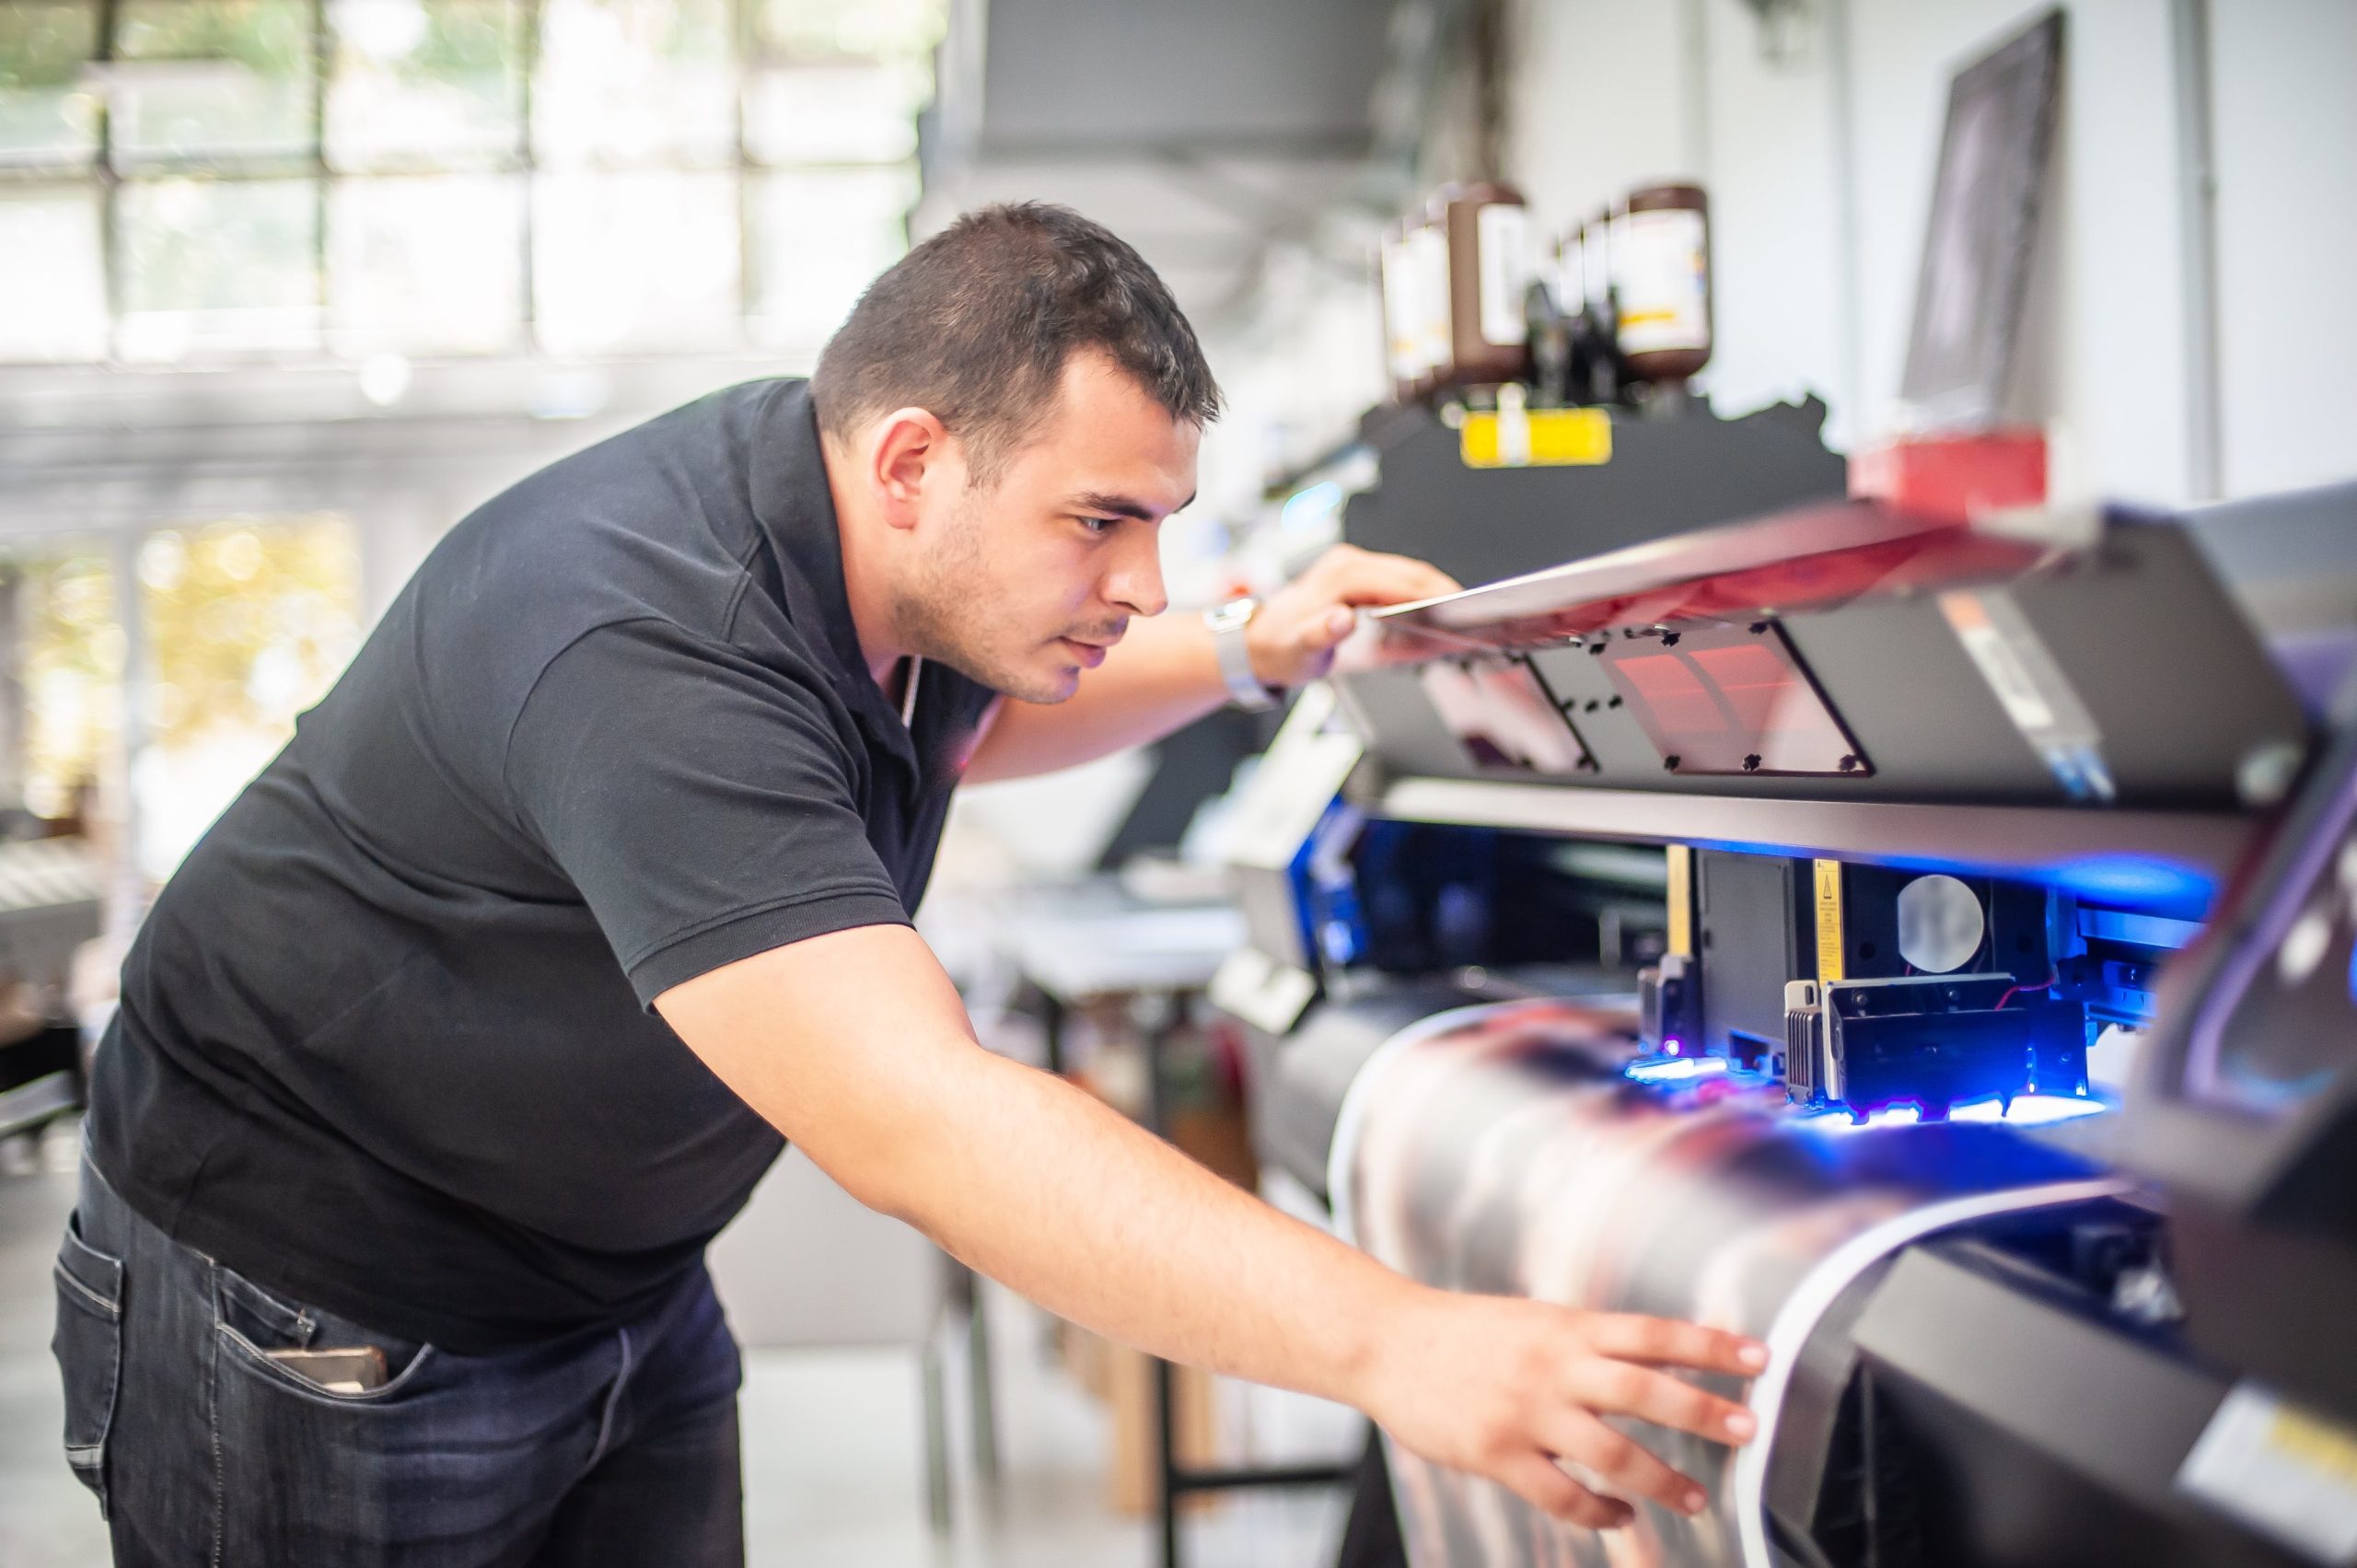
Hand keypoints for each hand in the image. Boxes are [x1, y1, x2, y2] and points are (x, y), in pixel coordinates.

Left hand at [1246, 544, 1458, 687]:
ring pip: (1407, 571)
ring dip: (1434, 588)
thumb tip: (1342, 619)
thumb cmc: (1280, 648)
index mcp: (1340, 576)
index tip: (1457, 609)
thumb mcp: (1299, 650)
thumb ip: (1322, 634)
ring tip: (1458, 611)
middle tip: (1470, 614)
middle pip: (1410, 571)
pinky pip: (1397, 576)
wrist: (1260, 642)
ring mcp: (1352, 565)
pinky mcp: (1356, 573)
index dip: (1432, 595)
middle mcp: (1348, 563)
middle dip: (1443, 590)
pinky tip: (1431, 606)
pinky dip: (1419, 589)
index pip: (1399, 581)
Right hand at [1355, 1287, 1765, 1530]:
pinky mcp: (1496, 1453)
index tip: (1758, 1356)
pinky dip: (1599, 1513)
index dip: (1710, 1345)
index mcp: (1565, 1327)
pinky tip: (1619, 1518)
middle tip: (1747, 1428)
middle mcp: (1552, 1366)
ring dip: (1661, 1479)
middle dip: (1703, 1410)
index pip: (1653, 1332)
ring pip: (1611, 1452)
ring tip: (1694, 1497)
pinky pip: (1562, 1495)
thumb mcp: (1531, 1321)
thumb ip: (1585, 1342)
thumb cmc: (1462, 1332)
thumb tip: (1651, 1359)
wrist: (1386, 1342)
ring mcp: (1525, 1412)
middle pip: (1645, 1389)